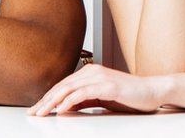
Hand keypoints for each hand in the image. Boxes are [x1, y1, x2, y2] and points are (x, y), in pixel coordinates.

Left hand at [27, 64, 167, 114]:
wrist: (152, 91)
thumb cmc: (129, 96)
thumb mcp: (101, 99)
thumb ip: (84, 100)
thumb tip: (65, 107)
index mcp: (90, 73)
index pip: (63, 85)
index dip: (47, 97)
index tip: (36, 109)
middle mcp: (93, 72)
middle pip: (62, 86)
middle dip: (45, 100)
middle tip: (33, 113)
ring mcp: (100, 77)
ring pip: (69, 88)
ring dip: (53, 101)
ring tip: (42, 112)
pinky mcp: (108, 85)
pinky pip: (83, 93)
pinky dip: (70, 101)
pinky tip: (61, 108)